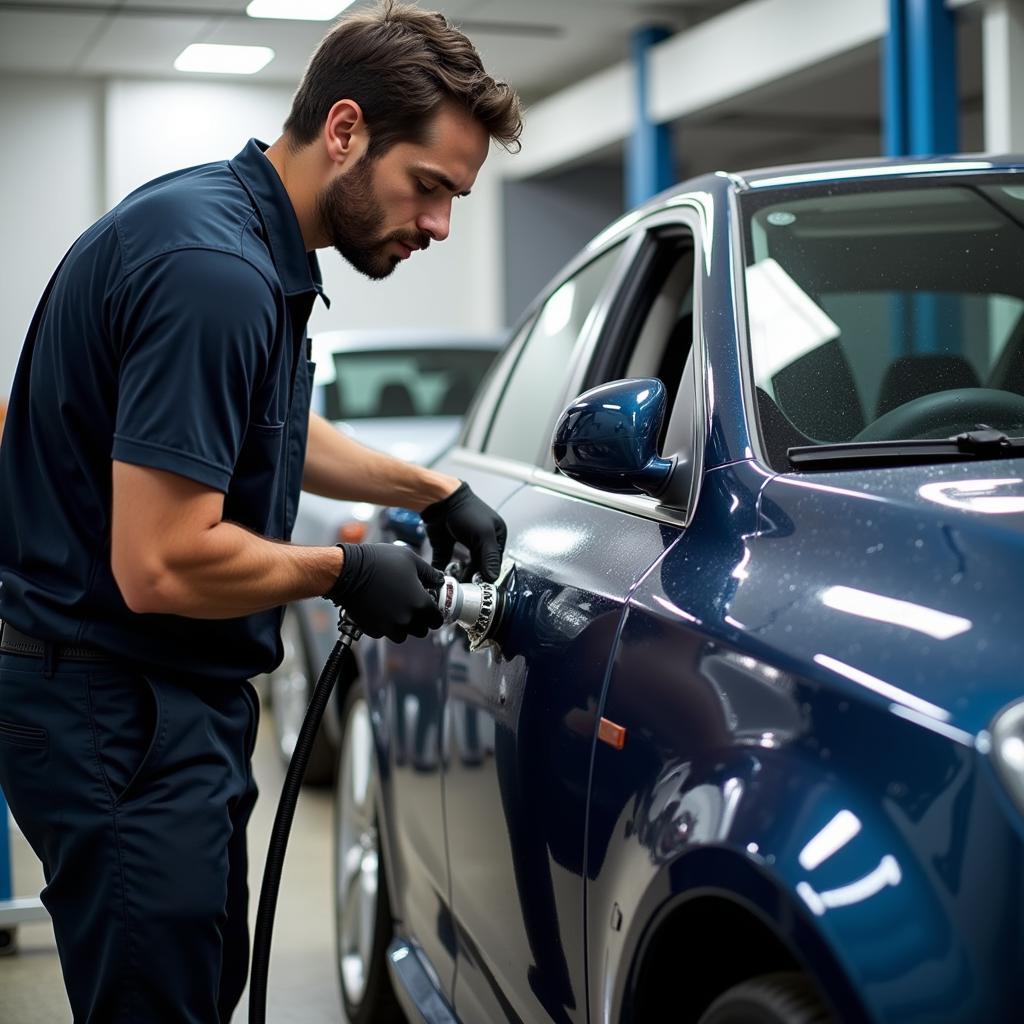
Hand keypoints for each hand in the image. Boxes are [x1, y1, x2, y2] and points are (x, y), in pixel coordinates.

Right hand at [324, 543, 443, 640]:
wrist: (349, 571)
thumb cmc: (380, 562)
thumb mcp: (410, 559)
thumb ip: (430, 573)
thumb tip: (439, 580)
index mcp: (420, 603)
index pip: (436, 620)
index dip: (435, 614)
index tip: (430, 609)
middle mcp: (407, 619)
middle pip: (421, 630)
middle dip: (419, 621)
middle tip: (412, 607)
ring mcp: (389, 627)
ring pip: (403, 635)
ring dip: (402, 626)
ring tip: (395, 609)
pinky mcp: (373, 630)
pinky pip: (384, 633)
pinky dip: (384, 626)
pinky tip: (380, 610)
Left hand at [420, 482, 506, 582]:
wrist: (439, 499)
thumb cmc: (466, 511)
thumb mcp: (483, 535)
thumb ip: (489, 558)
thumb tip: (492, 578)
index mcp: (495, 535)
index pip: (494, 561)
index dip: (487, 574)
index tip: (479, 586)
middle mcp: (480, 540)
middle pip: (478, 565)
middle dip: (472, 576)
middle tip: (467, 588)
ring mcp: (462, 542)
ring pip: (463, 565)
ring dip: (459, 575)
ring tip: (455, 584)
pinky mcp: (445, 544)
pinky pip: (445, 562)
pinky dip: (443, 570)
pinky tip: (442, 577)